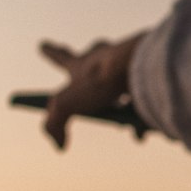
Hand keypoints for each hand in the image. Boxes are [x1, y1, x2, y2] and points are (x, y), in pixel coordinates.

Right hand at [38, 33, 145, 148]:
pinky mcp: (147, 76)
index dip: (50, 53)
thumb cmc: (101, 80)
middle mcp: (106, 60)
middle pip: (96, 66)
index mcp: (81, 63)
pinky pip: (143, 101)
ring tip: (129, 127)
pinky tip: (140, 133)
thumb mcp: (65, 104)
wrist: (141, 69)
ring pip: (123, 86)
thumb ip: (54, 125)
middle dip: (93, 77)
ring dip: (123, 106)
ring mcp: (128, 65)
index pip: (60, 57)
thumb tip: (60, 146)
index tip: (42, 44)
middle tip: (93, 84)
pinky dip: (140, 118)